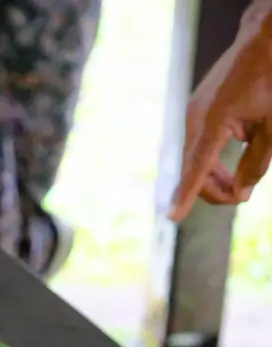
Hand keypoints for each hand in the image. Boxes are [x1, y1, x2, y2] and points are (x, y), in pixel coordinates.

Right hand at [170, 3, 271, 221]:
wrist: (261, 41)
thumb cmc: (269, 80)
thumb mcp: (271, 127)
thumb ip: (256, 164)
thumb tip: (241, 192)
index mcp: (212, 123)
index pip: (197, 168)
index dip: (186, 195)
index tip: (172, 217)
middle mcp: (195, 120)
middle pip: (195, 170)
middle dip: (216, 190)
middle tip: (242, 197)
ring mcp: (193, 114)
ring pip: (196, 160)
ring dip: (214, 178)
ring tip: (239, 184)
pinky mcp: (197, 111)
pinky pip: (198, 145)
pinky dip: (212, 161)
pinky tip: (229, 163)